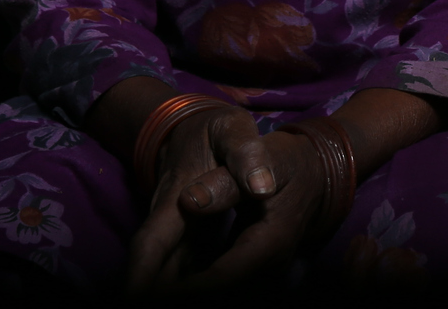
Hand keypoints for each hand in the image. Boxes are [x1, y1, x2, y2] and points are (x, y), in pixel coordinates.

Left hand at [124, 105, 325, 292]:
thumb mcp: (263, 153)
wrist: (314, 170)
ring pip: (217, 291)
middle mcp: (267, 265)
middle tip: (133, 294)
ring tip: (138, 291)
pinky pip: (218, 282)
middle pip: (217, 292)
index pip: (223, 277)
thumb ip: (228, 176)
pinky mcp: (249, 267)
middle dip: (176, 293)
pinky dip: (192, 285)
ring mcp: (260, 270)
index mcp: (271, 241)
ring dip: (181, 289)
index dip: (185, 291)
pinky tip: (158, 284)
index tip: (144, 293)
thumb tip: (191, 200)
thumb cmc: (286, 160)